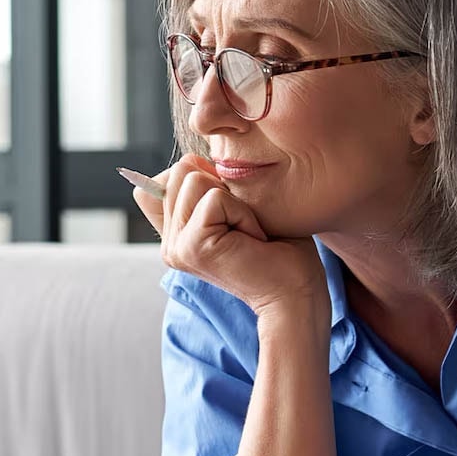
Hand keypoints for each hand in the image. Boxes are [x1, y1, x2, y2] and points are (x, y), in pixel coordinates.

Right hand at [130, 154, 329, 320]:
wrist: (296, 294)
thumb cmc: (278, 250)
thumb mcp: (237, 209)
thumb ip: (205, 190)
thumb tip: (192, 161)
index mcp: (175, 235)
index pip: (160, 180)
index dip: (199, 178)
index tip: (230, 214)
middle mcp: (169, 243)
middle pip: (181, 170)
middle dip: (222, 187)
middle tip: (243, 225)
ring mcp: (176, 247)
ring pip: (194, 178)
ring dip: (234, 200)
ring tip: (248, 233)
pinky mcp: (192, 246)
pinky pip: (215, 198)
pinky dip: (243, 213)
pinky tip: (253, 240)